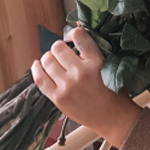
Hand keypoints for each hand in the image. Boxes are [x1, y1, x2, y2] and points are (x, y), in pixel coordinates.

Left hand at [31, 27, 139, 146]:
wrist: (112, 117)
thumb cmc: (113, 92)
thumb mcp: (110, 66)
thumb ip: (93, 53)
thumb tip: (74, 39)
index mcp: (96, 61)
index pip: (79, 35)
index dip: (72, 33)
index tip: (71, 38)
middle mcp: (80, 72)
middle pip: (58, 47)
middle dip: (59, 47)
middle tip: (62, 53)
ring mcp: (67, 86)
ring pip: (47, 60)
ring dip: (48, 58)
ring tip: (52, 61)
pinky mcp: (58, 98)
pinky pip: (39, 78)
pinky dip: (36, 69)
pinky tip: (38, 65)